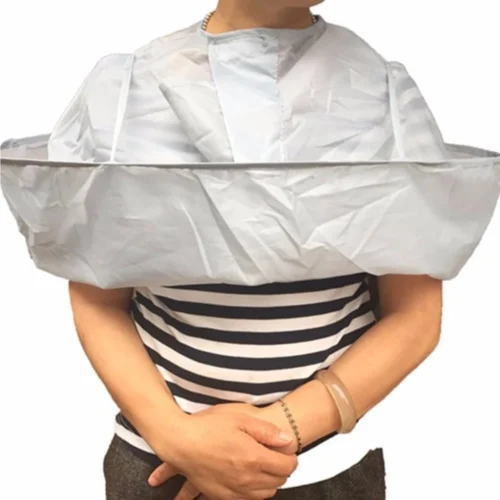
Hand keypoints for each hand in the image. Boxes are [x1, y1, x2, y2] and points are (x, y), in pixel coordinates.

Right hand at [147, 404, 297, 498]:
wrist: (181, 442)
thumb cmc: (209, 428)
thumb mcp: (240, 419)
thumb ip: (266, 431)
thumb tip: (286, 439)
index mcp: (253, 458)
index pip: (286, 467)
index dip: (291, 458)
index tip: (288, 452)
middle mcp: (246, 478)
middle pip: (278, 482)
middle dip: (282, 470)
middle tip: (277, 457)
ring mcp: (234, 490)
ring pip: (265, 494)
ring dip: (270, 482)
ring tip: (265, 467)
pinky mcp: (222, 495)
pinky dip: (254, 492)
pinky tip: (250, 479)